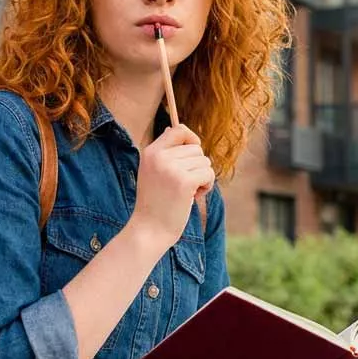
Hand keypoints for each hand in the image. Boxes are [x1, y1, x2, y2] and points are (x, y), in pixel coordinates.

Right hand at [130, 124, 214, 247]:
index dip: (191, 139)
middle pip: (196, 148)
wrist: (149, 230)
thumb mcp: (152, 171)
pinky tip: (194, 197)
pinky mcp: (184, 181)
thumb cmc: (154, 203)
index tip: (192, 156)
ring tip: (187, 193)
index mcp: (150, 152)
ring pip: (204, 162)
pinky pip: (209, 174)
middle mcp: (160, 156)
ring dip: (202, 177)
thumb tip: (174, 128)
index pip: (178, 129)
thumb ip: (164, 152)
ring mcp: (171, 168)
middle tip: (185, 185)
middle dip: (197, 166)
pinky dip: (207, 186)